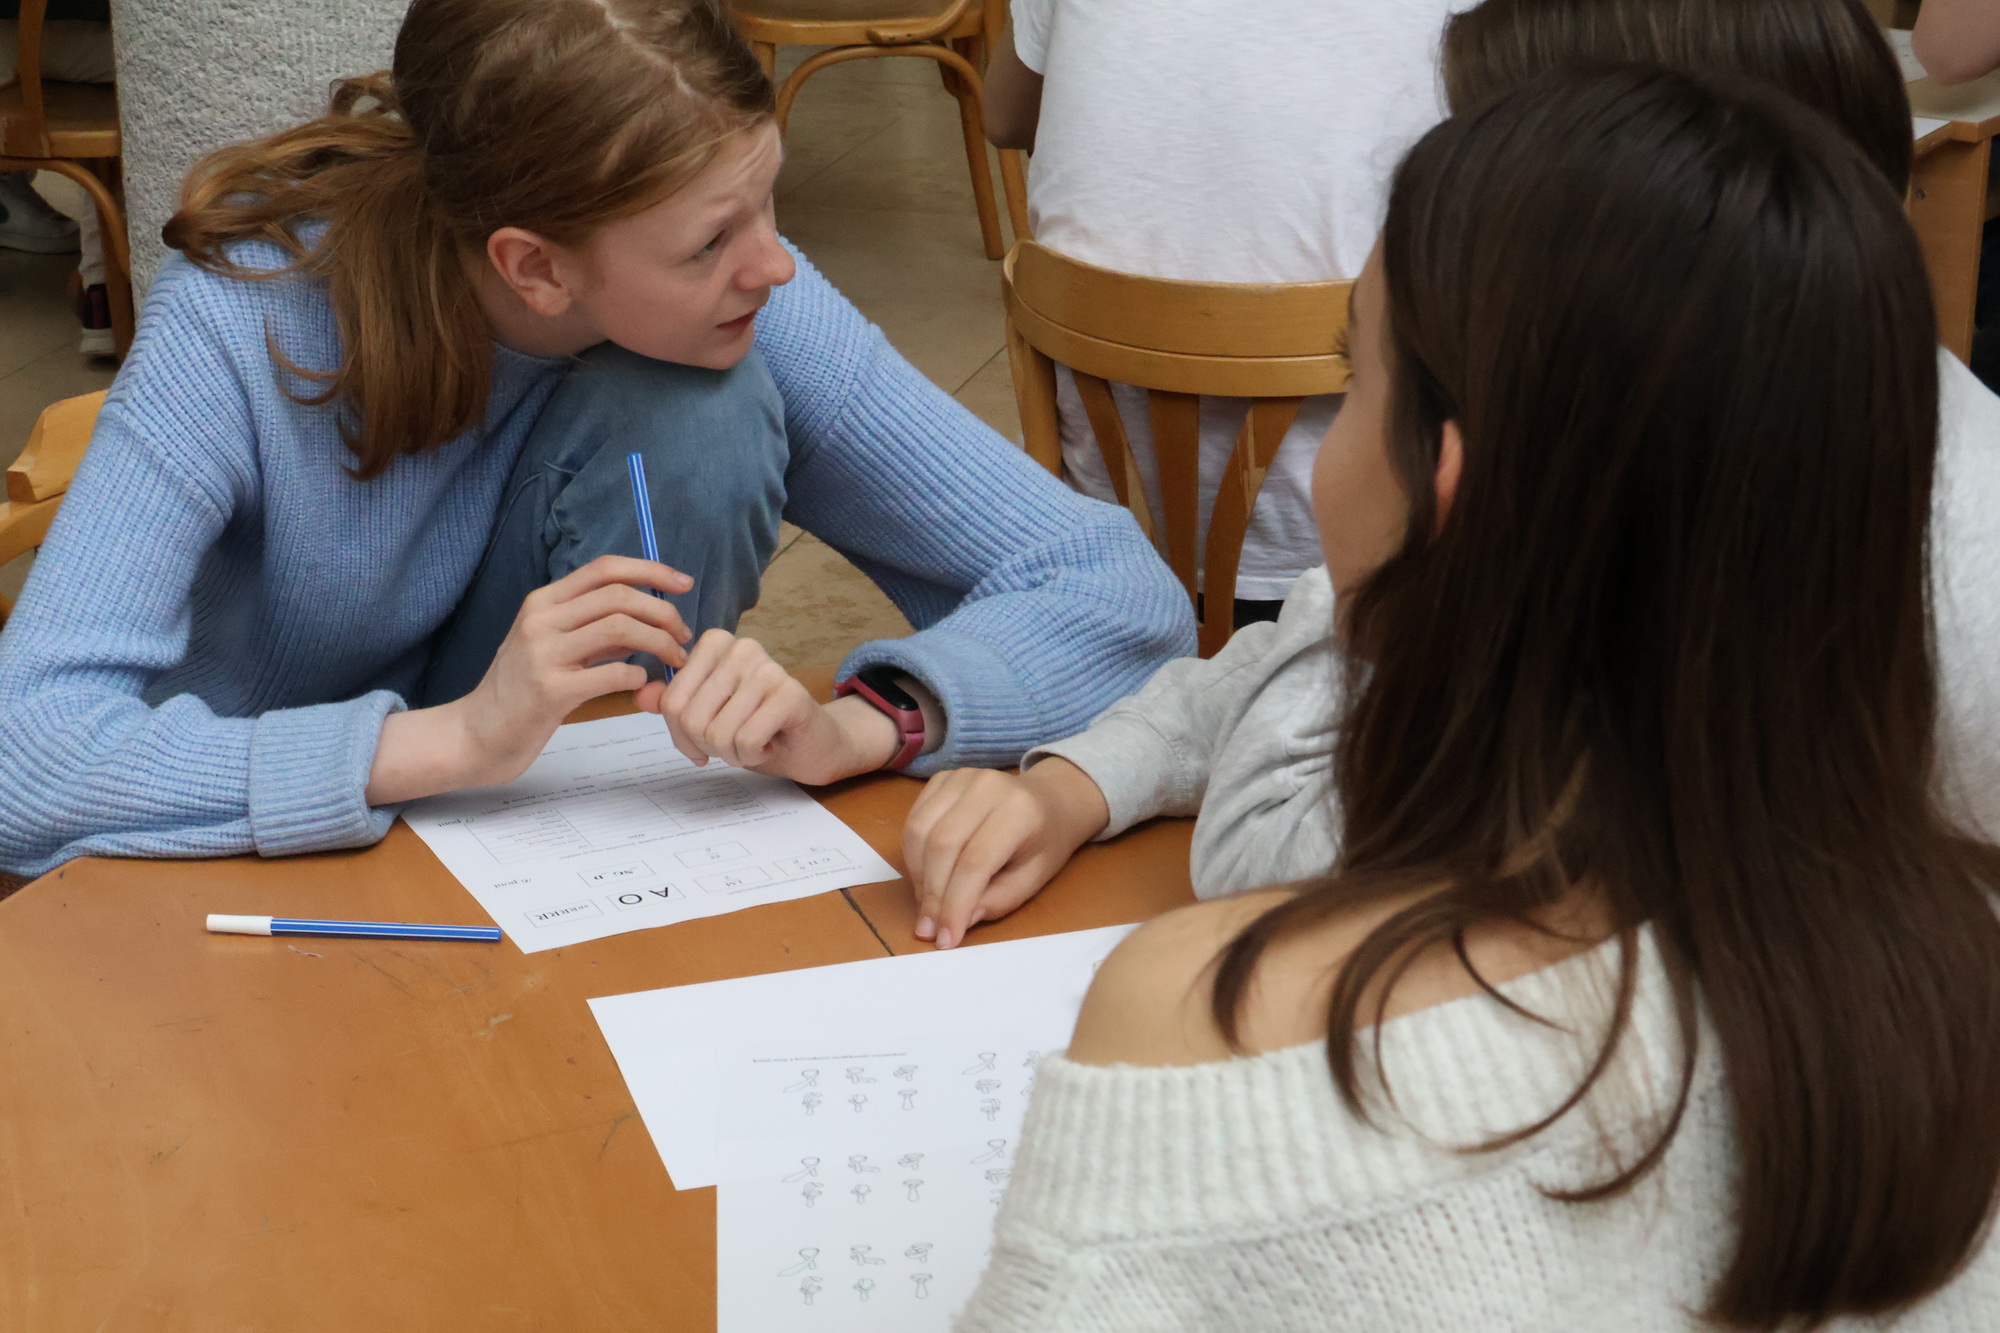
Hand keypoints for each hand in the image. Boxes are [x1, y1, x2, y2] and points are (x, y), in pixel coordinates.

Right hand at [367, 556, 691, 802]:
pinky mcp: (550, 691)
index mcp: (542, 602)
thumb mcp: (551, 647)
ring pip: (620, 628)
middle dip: (663, 612)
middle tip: (683, 636)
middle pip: (619, 596)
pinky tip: (641, 687)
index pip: (605, 569)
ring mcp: (543, 654)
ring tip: (675, 660)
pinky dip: (639, 677)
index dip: (650, 571)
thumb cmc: (521, 692)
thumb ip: (593, 628)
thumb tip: (649, 618)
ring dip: (660, 642)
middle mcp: (540, 620)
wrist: (476, 735)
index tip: (683, 584)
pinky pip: (612, 674)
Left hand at [644, 630, 900, 784]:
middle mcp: (742, 647)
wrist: (813, 745)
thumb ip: (673, 703)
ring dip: (732, 755)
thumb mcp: (708, 716)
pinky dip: (753, 756)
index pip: (671, 700)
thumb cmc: (757, 729)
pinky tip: (770, 743)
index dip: (680, 736)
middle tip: (732, 746)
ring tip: (753, 744)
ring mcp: (768, 668)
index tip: (703, 742)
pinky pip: (745, 740)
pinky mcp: (791, 694)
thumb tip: (640, 695)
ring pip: (717, 733)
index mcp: (716, 644)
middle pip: (690, 717)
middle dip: (707, 747)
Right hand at [903, 758, 1110, 948]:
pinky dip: (913, 855)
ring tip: (928, 905)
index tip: (945, 939)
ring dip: (917, 877)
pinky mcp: (941, 778)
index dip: (955, 904)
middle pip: (942, 846)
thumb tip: (955, 921)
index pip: (975, 862)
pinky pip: (914, 820)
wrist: (1048, 800)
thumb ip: (996, 902)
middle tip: (929, 928)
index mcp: (1019, 811)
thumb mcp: (1032, 879)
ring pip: (919, 832)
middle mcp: (987, 786)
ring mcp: (960, 776)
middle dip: (931, 895)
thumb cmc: (1043, 843)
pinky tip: (925, 877)